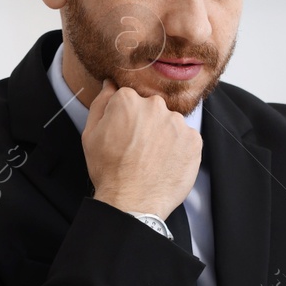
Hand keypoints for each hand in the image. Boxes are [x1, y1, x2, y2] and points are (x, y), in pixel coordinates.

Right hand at [82, 80, 201, 219]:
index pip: (130, 99)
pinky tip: (166, 163)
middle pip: (152, 109)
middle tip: (138, 149)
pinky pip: (186, 138)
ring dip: (164, 136)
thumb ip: (101, 103)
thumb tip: (110, 84)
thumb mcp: (91, 134)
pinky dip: (179, 149)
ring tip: (153, 159)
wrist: (132, 201)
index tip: (124, 135)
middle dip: (147, 124)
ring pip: (171, 123)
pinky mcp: (194, 140)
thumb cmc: (108, 170)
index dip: (126, 119)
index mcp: (128, 99)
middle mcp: (155, 105)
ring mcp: (177, 122)